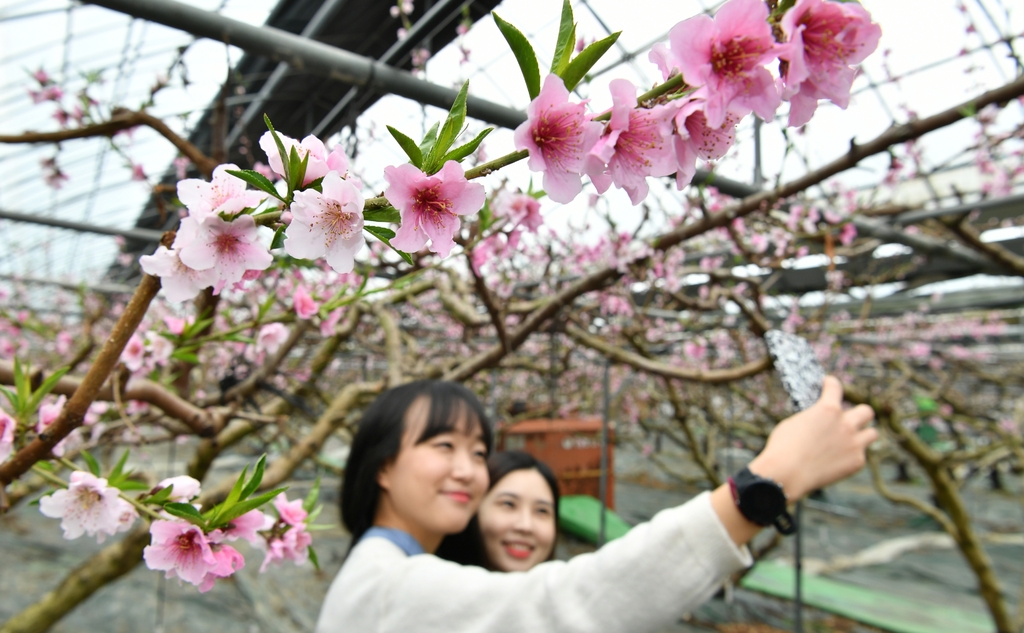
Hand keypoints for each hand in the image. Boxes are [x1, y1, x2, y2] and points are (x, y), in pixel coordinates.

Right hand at [747, 376, 875, 500]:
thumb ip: (813, 418)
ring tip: (851, 440)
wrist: (787, 473)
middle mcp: (846, 424)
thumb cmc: (783, 447)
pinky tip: (838, 460)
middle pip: (866, 411)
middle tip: (849, 419)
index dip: (831, 383)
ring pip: (872, 433)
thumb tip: (819, 422)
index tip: (829, 384)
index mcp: (828, 409)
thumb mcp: (795, 423)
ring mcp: (854, 443)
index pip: (835, 387)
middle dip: (858, 413)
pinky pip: (861, 455)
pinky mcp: (857, 462)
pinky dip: (852, 456)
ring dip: (863, 434)